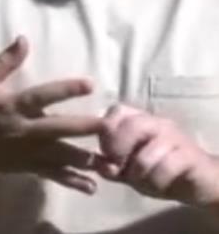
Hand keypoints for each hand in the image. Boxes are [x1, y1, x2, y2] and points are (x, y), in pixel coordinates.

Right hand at [0, 36, 105, 193]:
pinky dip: (73, 181)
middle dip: (83, 128)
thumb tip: (24, 39)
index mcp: (12, 106)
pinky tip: (92, 187)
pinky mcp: (29, 167)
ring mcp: (28, 152)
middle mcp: (23, 130)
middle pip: (57, 128)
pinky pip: (54, 175)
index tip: (90, 84)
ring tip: (109, 161)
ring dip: (84, 158)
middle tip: (107, 125)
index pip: (41, 96)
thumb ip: (5, 61)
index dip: (65, 90)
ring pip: (60, 156)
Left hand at [97, 104, 218, 206]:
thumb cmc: (157, 172)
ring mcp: (175, 137)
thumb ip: (111, 167)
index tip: (106, 154)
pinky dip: (155, 182)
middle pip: (131, 126)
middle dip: (118, 151)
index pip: (116, 111)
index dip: (106, 133)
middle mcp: (157, 123)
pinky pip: (165, 169)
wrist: (198, 182)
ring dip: (138, 175)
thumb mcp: (128, 170)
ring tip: (142, 182)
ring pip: (146, 155)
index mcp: (138, 120)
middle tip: (119, 169)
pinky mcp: (190, 156)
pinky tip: (158, 185)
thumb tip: (99, 165)